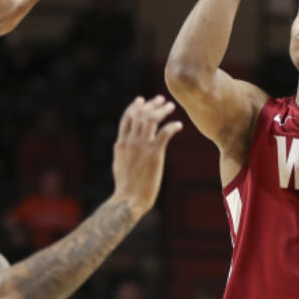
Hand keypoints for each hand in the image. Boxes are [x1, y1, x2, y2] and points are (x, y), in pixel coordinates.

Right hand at [111, 96, 182, 216]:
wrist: (129, 199)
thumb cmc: (126, 186)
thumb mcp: (119, 163)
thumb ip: (123, 150)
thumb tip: (122, 144)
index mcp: (121, 143)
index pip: (127, 118)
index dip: (134, 106)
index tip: (141, 100)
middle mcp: (130, 142)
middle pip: (141, 115)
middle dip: (151, 104)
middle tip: (161, 99)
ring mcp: (142, 147)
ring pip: (152, 120)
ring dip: (162, 111)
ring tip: (170, 107)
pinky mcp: (154, 154)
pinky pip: (165, 133)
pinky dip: (172, 126)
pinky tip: (179, 125)